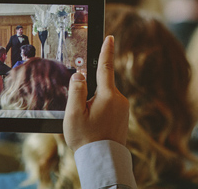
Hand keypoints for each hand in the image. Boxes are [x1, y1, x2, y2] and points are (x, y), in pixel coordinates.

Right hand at [63, 35, 129, 150]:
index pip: (105, 67)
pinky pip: (109, 107)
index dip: (106, 50)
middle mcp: (119, 99)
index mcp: (108, 95)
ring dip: (93, 106)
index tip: (110, 37)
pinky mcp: (124, 117)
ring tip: (88, 127)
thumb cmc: (86, 138)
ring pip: (104, 98)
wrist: (103, 161)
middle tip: (82, 117)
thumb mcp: (74, 115)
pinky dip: (99, 113)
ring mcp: (123, 108)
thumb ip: (76, 91)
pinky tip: (95, 128)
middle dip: (88, 95)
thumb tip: (79, 74)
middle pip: (101, 86)